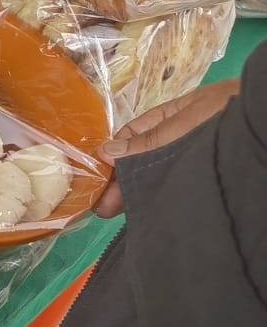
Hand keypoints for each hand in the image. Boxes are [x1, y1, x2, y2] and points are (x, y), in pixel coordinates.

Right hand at [94, 79, 240, 217]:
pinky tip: (150, 210)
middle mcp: (177, 138)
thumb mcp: (186, 123)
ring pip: (158, 175)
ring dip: (139, 192)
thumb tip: (104, 153)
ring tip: (118, 214)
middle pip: (141, 161)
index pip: (130, 138)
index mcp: (168, 118)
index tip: (97, 182)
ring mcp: (190, 157)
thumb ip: (149, 141)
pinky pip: (177, 185)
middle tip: (104, 209)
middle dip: (121, 183)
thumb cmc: (230, 112)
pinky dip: (162, 196)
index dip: (111, 159)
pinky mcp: (202, 176)